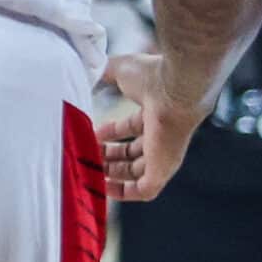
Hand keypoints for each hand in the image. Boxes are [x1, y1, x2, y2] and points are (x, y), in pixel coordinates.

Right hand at [97, 52, 203, 202]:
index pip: (132, 128)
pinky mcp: (163, 169)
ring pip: (136, 173)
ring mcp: (163, 155)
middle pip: (133, 153)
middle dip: (107, 155)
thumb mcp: (120, 69)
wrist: (176, 88)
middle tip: (85, 152)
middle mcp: (161, 136)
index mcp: (155, 113)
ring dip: (111, 173)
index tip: (89, 131)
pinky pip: (143, 190)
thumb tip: (85, 69)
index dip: (110, 132)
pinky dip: (124, 193)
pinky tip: (103, 189)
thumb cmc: (154, 76)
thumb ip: (103, 70)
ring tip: (88, 169)